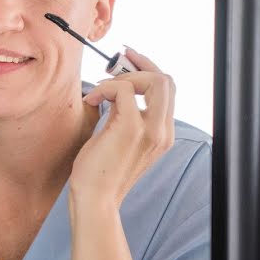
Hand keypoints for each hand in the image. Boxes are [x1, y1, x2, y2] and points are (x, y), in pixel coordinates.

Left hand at [69, 48, 174, 208]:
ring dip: (120, 77)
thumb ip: (125, 113)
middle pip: (166, 80)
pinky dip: (105, 87)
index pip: (167, 90)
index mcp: (162, 134)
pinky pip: (122, 89)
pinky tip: (91, 101)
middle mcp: (162, 131)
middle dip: (140, 64)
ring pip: (153, 80)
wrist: (95, 198)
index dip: (148, 70)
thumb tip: (117, 89)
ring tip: (99, 91)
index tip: (128, 60)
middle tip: (115, 64)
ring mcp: (150, 130)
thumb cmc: (100, 171)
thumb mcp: (118, 136)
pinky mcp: (131, 128)